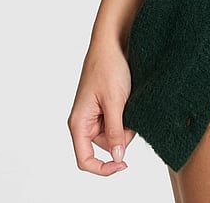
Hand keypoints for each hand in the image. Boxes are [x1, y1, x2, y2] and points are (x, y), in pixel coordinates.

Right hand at [67, 39, 136, 175]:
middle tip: (130, 113)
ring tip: (129, 101)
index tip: (123, 164)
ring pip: (114, 133)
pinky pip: (118, 120)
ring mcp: (95, 113)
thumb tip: (117, 157)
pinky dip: (127, 114)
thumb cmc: (109, 66)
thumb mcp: (115, 101)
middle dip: (122, 136)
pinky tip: (130, 99)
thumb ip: (115, 131)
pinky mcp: (106, 105)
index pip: (85, 160)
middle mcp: (84, 121)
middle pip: (105, 145)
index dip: (103, 168)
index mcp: (79, 123)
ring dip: (126, 123)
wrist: (113, 41)